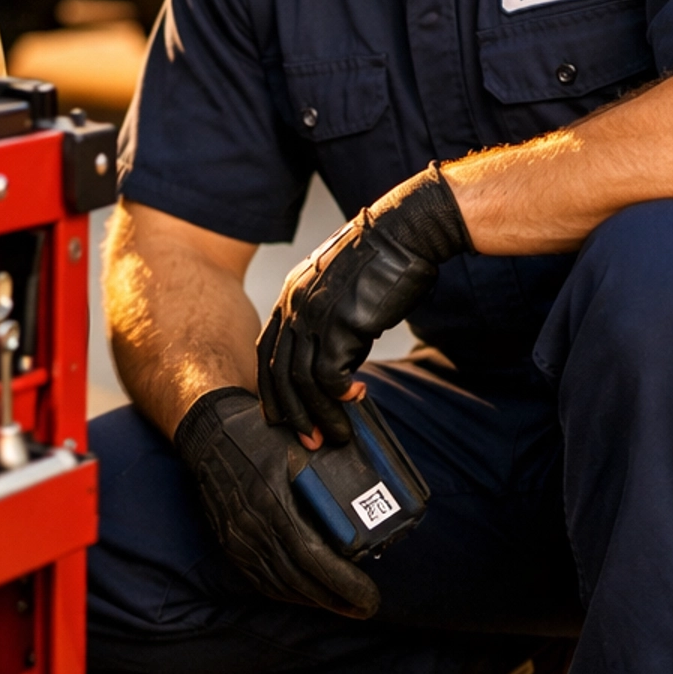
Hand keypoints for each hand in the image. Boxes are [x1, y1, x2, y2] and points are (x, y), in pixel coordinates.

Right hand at [174, 387, 379, 617]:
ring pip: (283, 585)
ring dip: (317, 599)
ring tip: (347, 603)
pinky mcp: (232, 546)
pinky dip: (291, 592)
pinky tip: (311, 592)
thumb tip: (377, 487)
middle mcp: (254, 526)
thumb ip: (331, 465)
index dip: (344, 583)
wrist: (208, 435)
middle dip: (338, 599)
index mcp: (274, 499)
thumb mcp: (298, 442)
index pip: (313, 557)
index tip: (370, 596)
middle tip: (367, 605)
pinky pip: (263, 581)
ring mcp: (240, 539)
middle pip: (301, 579)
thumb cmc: (258, 432)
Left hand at [258, 164, 469, 445]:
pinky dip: (341, 395)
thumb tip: (333, 365)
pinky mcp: (340, 322)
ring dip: (320, 415)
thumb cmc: (382, 263)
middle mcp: (294, 305)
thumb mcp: (340, 290)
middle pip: (277, 373)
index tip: (281, 417)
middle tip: (309, 442)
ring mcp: (314, 313)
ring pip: (302, 381)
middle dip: (291, 413)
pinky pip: (330, 375)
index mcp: (290, 296)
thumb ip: (327, 322)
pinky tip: (358, 397)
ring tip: (338, 434)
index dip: (272, 389)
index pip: (267, 352)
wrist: (405, 232)